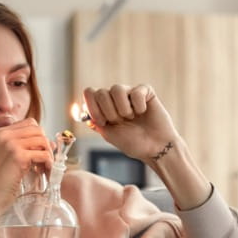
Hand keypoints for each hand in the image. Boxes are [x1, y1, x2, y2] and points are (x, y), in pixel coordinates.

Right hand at [0, 118, 52, 223]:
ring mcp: (11, 144)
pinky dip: (49, 164)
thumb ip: (26, 147)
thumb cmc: (0, 181)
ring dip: (49, 155)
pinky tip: (45, 173)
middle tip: (45, 162)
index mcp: (0, 133)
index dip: (39, 137)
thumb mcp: (10, 158)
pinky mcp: (19, 157)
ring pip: (43, 141)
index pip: (30, 124)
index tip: (41, 151)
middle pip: (38, 130)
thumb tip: (51, 143)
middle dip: (46, 145)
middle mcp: (4, 135)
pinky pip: (44, 155)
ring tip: (45, 168)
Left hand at [83, 84, 211, 209]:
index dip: (93, 107)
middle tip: (121, 122)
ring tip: (132, 118)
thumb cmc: (134, 143)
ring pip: (117, 89)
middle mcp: (115, 98)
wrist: (155, 148)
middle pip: (101, 92)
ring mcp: (130, 93)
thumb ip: (96, 121)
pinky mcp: (145, 91)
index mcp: (104, 107)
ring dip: (123, 109)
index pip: (90, 93)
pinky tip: (143, 112)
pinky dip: (138, 106)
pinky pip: (135, 92)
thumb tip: (82, 110)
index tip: (103, 122)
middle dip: (109, 112)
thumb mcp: (109, 134)